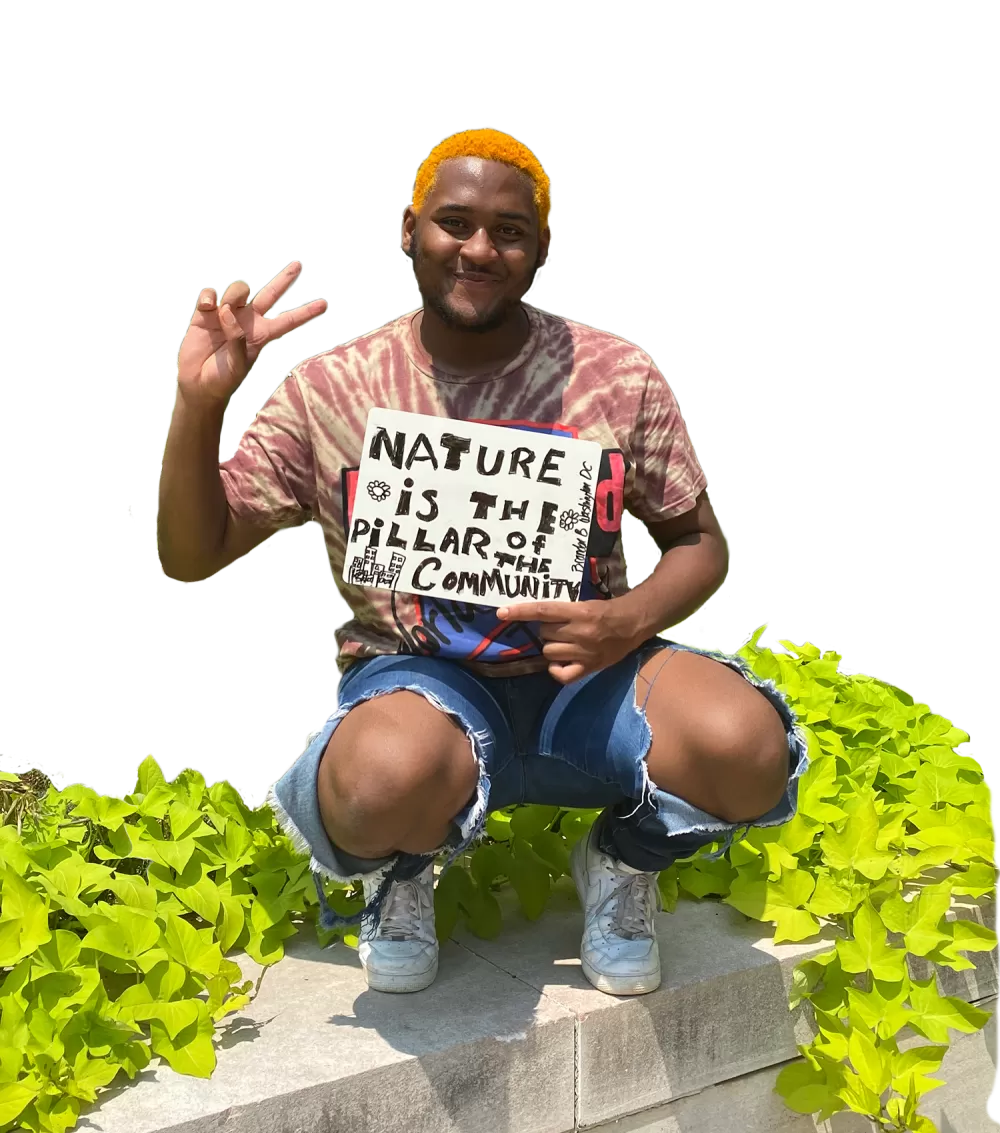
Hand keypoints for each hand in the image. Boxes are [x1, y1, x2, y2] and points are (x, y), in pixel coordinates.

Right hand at [175, 260, 327, 406]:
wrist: (197, 384)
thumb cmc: (222, 379)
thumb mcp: (237, 365)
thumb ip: (237, 340)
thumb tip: (227, 311)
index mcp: (262, 335)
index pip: (288, 321)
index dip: (305, 313)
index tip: (325, 305)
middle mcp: (248, 320)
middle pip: (270, 294)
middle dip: (285, 279)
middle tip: (299, 265)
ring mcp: (227, 314)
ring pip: (239, 288)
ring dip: (235, 293)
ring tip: (224, 312)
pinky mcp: (205, 313)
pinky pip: (210, 294)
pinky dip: (209, 297)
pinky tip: (207, 306)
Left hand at [496, 599, 640, 684]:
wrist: (632, 624)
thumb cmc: (606, 611)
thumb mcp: (584, 604)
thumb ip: (563, 611)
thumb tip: (534, 616)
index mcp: (579, 612)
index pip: (543, 611)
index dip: (520, 612)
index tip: (502, 613)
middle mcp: (580, 632)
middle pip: (544, 633)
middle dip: (546, 630)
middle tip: (559, 627)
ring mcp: (584, 652)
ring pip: (549, 652)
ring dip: (551, 647)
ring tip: (564, 643)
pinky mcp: (589, 667)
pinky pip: (561, 674)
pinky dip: (556, 669)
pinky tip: (561, 663)